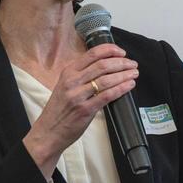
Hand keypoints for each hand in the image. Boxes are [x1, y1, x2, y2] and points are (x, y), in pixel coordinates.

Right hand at [22, 43, 138, 178]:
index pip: (92, 54)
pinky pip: (107, 96)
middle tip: (132, 64)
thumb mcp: (65, 86)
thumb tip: (105, 67)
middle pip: (102, 65)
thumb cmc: (58, 110)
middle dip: (121, 63)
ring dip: (124, 75)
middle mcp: (72, 81)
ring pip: (106, 79)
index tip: (122, 52)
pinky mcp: (85, 110)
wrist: (48, 132)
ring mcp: (78, 95)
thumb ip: (81, 76)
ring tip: (134, 73)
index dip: (110, 50)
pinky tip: (129, 85)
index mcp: (68, 72)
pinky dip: (121, 89)